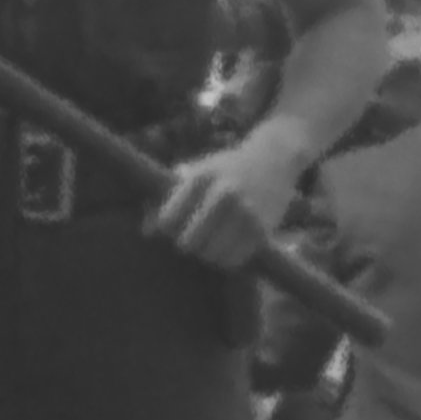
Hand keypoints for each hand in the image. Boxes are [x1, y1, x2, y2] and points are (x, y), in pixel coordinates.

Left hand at [154, 119, 317, 275]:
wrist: (274, 158)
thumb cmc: (227, 167)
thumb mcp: (197, 171)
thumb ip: (168, 197)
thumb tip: (146, 232)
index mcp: (202, 178)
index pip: (168, 219)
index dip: (165, 227)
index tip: (171, 225)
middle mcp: (224, 195)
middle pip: (189, 242)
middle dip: (186, 243)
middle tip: (191, 236)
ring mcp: (246, 214)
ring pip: (211, 255)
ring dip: (206, 253)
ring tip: (209, 242)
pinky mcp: (263, 230)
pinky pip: (234, 261)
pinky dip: (226, 260)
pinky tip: (226, 247)